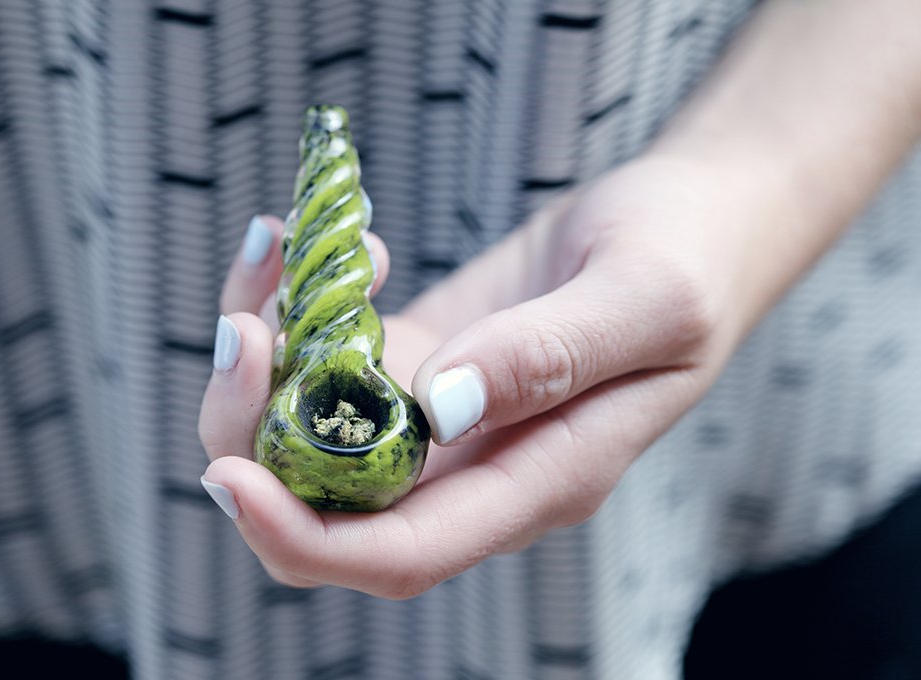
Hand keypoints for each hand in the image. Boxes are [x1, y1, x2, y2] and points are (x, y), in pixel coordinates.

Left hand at [198, 156, 752, 597]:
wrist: (688, 225)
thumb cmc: (689, 262)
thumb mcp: (646, 301)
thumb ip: (552, 357)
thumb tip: (440, 407)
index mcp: (539, 479)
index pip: (405, 553)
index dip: (309, 537)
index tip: (231, 478)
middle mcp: (477, 467)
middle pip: (331, 507)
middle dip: (256, 438)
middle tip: (246, 330)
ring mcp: (442, 418)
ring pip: (312, 436)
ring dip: (261, 368)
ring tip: (267, 258)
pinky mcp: (422, 362)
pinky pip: (329, 363)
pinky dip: (293, 313)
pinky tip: (300, 245)